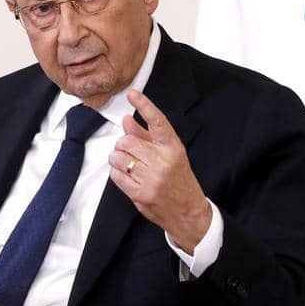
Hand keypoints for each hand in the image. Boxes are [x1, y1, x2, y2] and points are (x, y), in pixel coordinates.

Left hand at [108, 89, 211, 253]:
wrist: (188, 212)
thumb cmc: (179, 180)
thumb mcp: (169, 155)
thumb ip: (146, 136)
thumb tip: (127, 119)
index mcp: (173, 148)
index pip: (157, 121)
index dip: (144, 105)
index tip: (132, 94)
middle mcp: (163, 162)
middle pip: (128, 141)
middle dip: (122, 144)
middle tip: (127, 150)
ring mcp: (152, 179)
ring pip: (119, 157)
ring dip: (117, 158)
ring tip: (127, 163)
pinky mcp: (141, 194)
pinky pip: (116, 175)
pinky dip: (116, 172)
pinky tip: (126, 174)